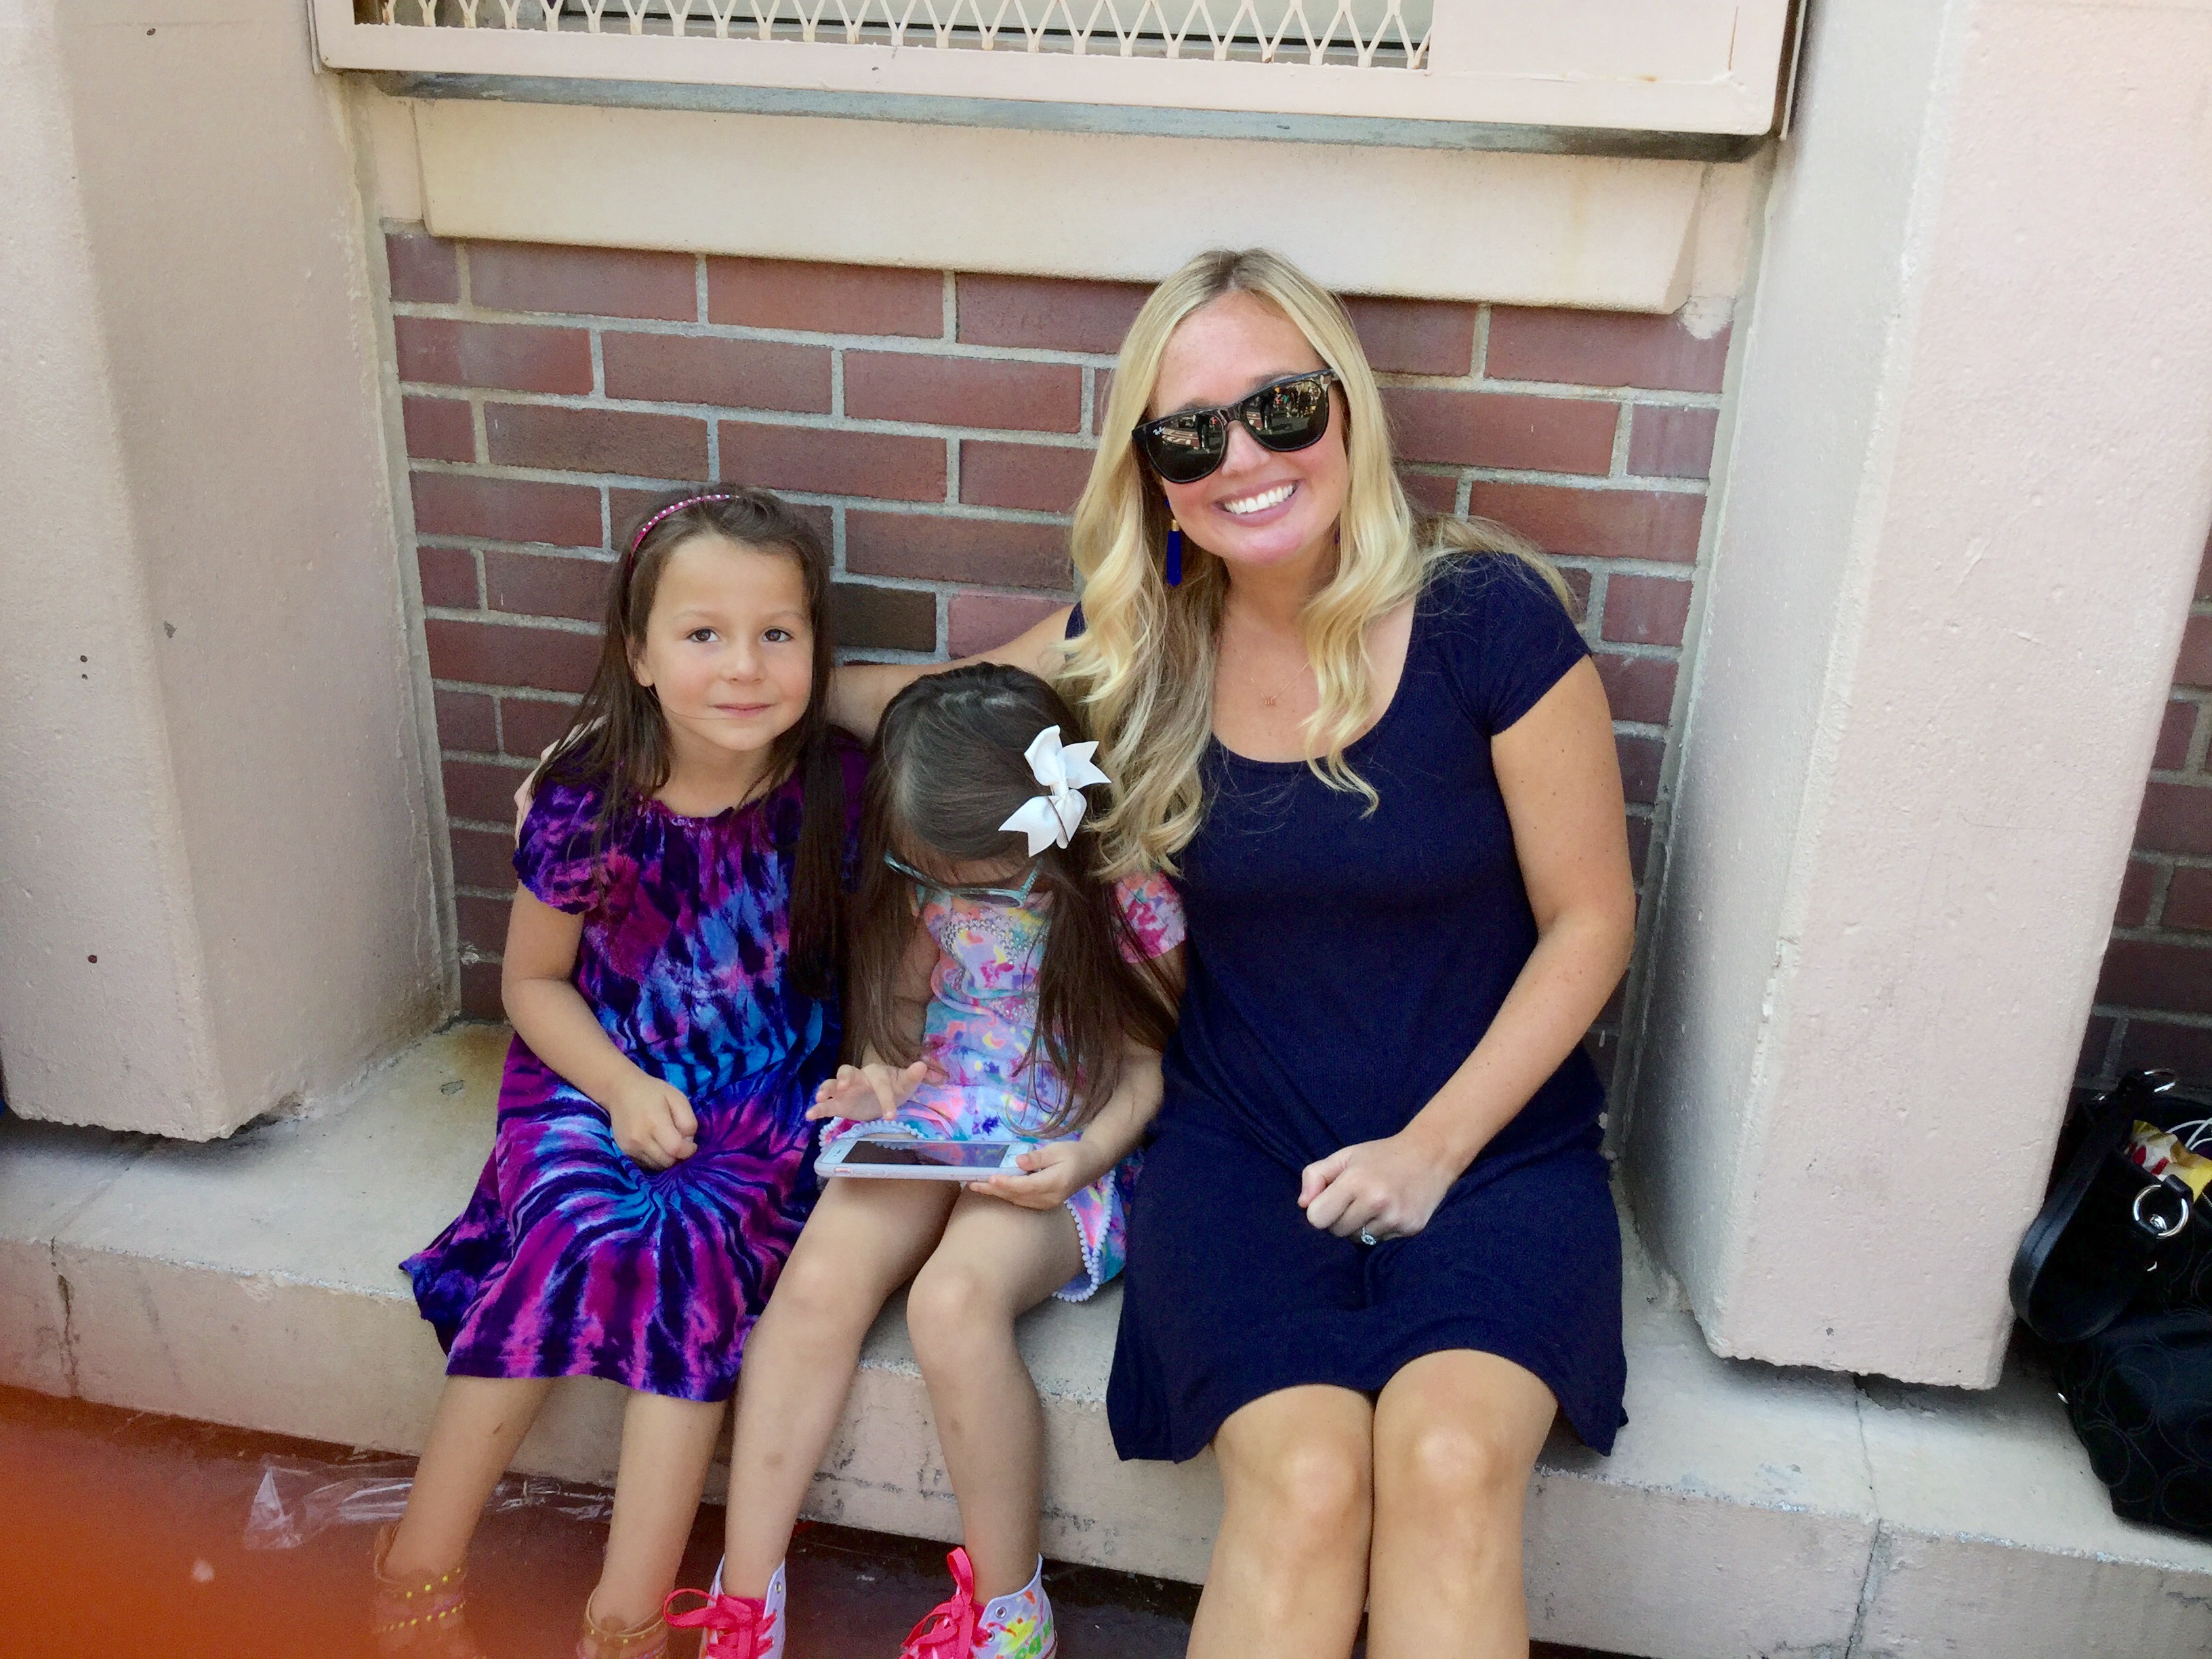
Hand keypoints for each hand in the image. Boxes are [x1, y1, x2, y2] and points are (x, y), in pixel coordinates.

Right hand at [606, 1073, 698, 1170]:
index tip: (691, 1144)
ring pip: (657, 1166)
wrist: (619, 1091)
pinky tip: (656, 1145)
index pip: (676, 1149)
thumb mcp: (677, 1098)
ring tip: (667, 1143)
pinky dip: (655, 1159)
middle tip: (679, 1142)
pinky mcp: (624, 1152)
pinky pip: (646, 1165)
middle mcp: (640, 1139)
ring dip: (667, 1159)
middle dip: (678, 1156)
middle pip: (667, 1161)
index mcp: (655, 1122)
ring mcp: (630, 1148)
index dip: (688, 1150)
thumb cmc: (652, 1092)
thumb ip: (688, 1121)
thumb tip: (689, 1142)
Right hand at [806, 1059, 936, 1122]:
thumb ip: (913, 1076)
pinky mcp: (838, 1105)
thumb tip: (922, 1065)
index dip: (886, 1099)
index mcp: (875, 1073)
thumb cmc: (895, 1087)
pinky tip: (809, 1116)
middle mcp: (857, 1079)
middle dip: (844, 1078)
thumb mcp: (905, 1084)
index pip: (880, 1084)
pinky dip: (817, 1109)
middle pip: (846, 1072)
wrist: (884, 1098)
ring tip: (820, 1097)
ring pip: (831, 1085)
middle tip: (843, 1087)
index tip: (891, 1116)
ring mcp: (845, 1091)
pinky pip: (825, 1105)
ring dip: (825, 1089)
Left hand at [971, 1139, 1101, 1209]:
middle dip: (994, 1191)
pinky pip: (1023, 1202)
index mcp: (1054, 1183)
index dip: (1006, 1183)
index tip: (990, 1178)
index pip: (1025, 1186)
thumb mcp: (1057, 1150)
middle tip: (973, 1185)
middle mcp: (1050, 1197)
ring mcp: (1048, 1203)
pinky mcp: (1045, 1204)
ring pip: (1018, 1201)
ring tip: (978, 1187)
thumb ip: (1037, 1157)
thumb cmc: (1074, 1153)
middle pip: (1017, 1196)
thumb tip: (1018, 1162)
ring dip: (998, 1195)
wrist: (1091, 1165)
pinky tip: (996, 1190)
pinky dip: (1008, 1196)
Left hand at [1298, 1131, 1457, 1241]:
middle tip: (1354, 1200)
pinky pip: (1380, 1243)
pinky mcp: (1410, 1229)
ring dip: (1359, 1227)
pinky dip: (1380, 1231)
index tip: (1331, 1199)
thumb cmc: (1381, 1156)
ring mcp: (1395, 1218)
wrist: (1430, 1156)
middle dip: (1339, 1219)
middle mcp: (1376, 1202)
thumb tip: (1303, 1204)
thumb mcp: (1345, 1156)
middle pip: (1336, 1232)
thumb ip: (1315, 1175)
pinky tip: (1389, 1211)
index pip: (1317, 1218)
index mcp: (1355, 1181)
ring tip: (1373, 1205)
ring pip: (1358, 1240)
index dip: (1320, 1209)